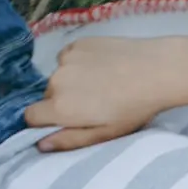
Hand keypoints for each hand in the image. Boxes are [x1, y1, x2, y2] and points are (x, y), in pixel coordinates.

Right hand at [24, 37, 187, 151]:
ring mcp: (65, 59)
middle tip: (95, 105)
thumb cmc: (134, 109)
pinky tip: (103, 68)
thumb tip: (40, 144)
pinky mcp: (77, 43)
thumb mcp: (104, 133)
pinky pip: (69, 58)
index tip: (66, 122)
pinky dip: (80, 64)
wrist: (156, 71)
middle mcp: (56, 81)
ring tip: (103, 85)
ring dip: (72, 82)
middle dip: (63, 102)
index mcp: (60, 107)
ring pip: (60, 76)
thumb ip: (70, 139)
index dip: (45, 122)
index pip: (31, 116)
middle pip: (48, 96)